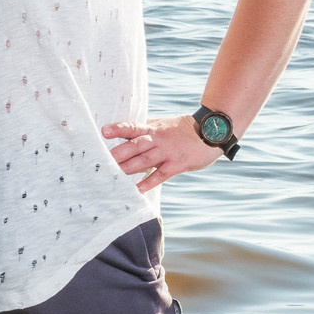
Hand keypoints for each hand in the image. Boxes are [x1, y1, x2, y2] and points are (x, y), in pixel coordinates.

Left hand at [102, 116, 223, 191]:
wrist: (212, 131)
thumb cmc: (183, 129)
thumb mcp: (163, 124)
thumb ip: (145, 128)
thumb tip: (124, 131)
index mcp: (153, 129)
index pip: (132, 127)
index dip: (118, 128)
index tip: (103, 131)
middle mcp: (158, 139)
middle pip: (135, 145)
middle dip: (118, 153)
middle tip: (101, 160)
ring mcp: (168, 152)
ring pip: (145, 159)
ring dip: (128, 168)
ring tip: (113, 175)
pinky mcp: (178, 164)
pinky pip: (161, 174)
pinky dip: (149, 182)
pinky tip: (137, 189)